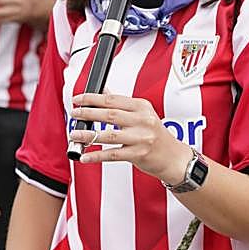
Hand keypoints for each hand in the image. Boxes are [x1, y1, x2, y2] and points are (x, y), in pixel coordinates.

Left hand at [69, 92, 191, 184]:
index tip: (78, 99)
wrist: (174, 157)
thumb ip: (122, 104)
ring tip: (74, 134)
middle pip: (109, 114)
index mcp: (142, 107)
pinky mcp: (138, 154)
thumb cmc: (156, 135)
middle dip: (88, 113)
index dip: (92, 98)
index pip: (112, 99)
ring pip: (109, 135)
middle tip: (74, 113)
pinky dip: (97, 156)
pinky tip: (85, 157)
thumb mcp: (143, 114)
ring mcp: (141, 138)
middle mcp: (142, 121)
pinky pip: (113, 155)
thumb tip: (103, 92)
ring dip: (88, 135)